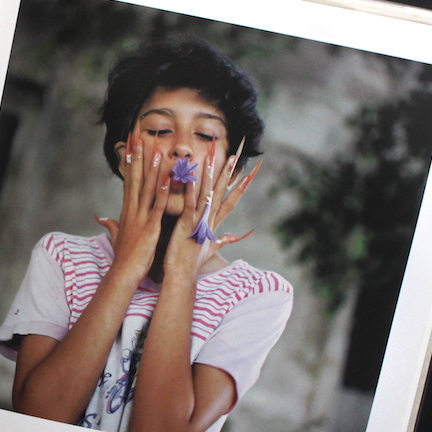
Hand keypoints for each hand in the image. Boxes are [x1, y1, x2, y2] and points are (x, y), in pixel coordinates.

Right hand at [95, 126, 169, 281]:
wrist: (123, 273)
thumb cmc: (123, 257)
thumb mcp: (116, 236)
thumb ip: (111, 225)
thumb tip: (100, 218)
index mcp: (128, 210)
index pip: (129, 179)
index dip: (131, 161)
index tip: (133, 144)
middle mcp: (132, 209)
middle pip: (135, 177)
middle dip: (138, 155)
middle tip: (140, 135)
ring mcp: (140, 216)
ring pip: (146, 187)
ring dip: (151, 167)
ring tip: (156, 148)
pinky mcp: (150, 226)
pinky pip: (157, 205)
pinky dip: (162, 191)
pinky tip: (169, 178)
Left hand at [166, 138, 260, 271]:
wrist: (182, 276)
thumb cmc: (192, 263)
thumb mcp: (210, 249)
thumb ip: (222, 239)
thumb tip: (235, 236)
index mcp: (214, 222)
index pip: (231, 199)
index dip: (240, 184)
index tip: (249, 169)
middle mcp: (210, 219)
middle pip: (223, 192)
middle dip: (230, 173)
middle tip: (236, 154)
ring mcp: (200, 221)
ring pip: (207, 193)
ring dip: (210, 175)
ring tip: (214, 157)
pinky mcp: (187, 224)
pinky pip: (190, 204)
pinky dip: (191, 190)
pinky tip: (192, 176)